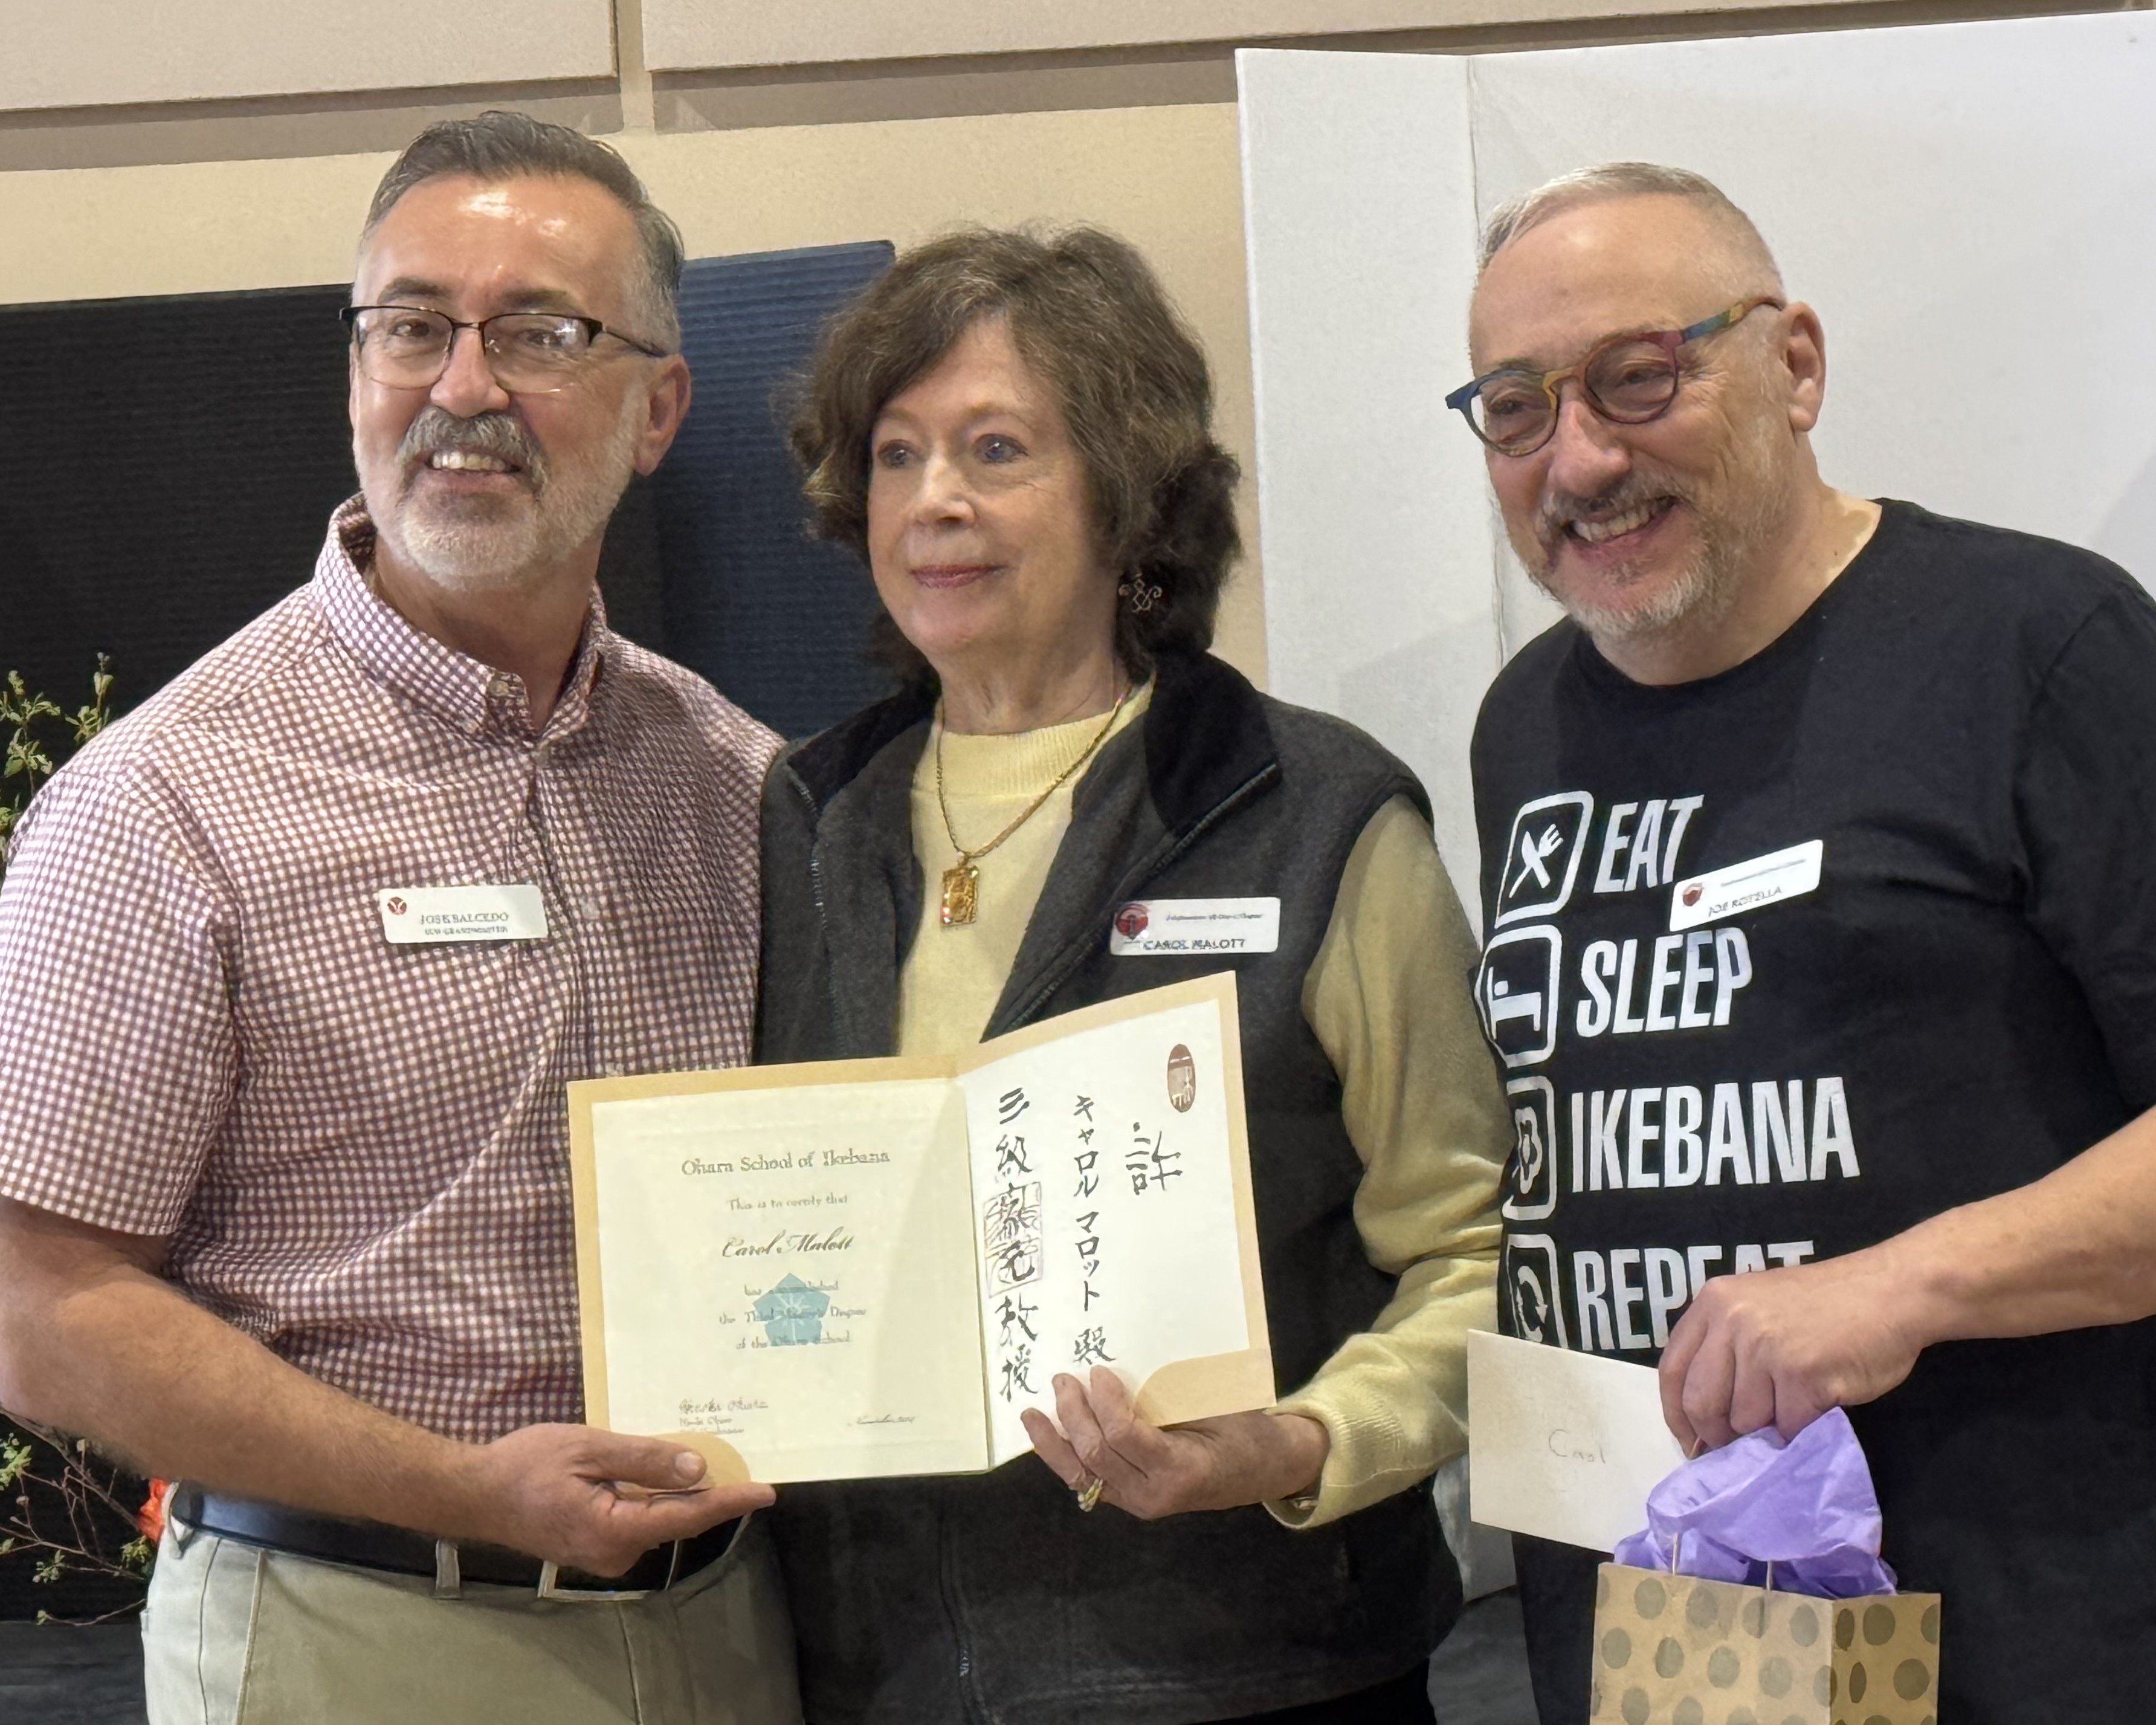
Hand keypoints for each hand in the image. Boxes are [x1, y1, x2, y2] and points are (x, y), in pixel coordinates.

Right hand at [449, 1424, 774, 1574]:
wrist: (474, 1493)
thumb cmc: (525, 1465)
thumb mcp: (589, 1448)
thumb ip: (644, 1458)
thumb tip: (697, 1469)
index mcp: (615, 1529)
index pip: (687, 1516)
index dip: (730, 1501)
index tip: (767, 1490)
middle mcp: (615, 1552)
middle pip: (676, 1519)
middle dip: (711, 1493)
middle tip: (746, 1463)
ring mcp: (603, 1554)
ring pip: (657, 1519)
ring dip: (681, 1493)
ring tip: (713, 1460)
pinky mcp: (593, 1546)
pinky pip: (637, 1520)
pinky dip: (655, 1498)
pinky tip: (665, 1472)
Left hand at [1020, 1367, 1327, 1519]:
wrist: (1265, 1469)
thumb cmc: (1244, 1429)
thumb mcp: (1216, 1406)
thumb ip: (1170, 1396)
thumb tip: (1122, 1361)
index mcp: (1181, 1469)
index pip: (1125, 1437)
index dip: (1105, 1402)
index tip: (1099, 1370)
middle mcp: (1154, 1496)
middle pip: (1096, 1456)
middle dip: (1073, 1415)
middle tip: (1064, 1378)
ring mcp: (1139, 1503)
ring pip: (1082, 1476)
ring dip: (1055, 1440)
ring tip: (1034, 1411)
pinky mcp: (1129, 1500)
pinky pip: (1087, 1481)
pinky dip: (1061, 1458)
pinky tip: (1044, 1437)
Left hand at [1659, 1251, 1925, 1452]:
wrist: (1891, 1292)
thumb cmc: (1827, 1305)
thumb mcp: (1757, 1307)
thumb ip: (1726, 1348)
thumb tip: (1702, 1417)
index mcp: (1713, 1302)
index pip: (1671, 1370)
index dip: (1677, 1414)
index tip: (1690, 1440)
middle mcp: (1732, 1321)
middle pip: (1701, 1403)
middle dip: (1719, 1434)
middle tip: (1744, 1443)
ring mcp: (1766, 1347)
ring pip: (1747, 1420)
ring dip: (1770, 1428)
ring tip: (1796, 1403)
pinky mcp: (1802, 1374)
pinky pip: (1789, 1426)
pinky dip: (1802, 1429)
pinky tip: (1819, 1405)